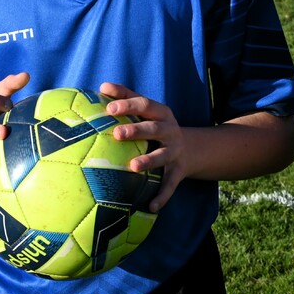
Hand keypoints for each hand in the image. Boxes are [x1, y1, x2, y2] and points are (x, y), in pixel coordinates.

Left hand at [101, 83, 177, 213]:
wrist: (191, 149)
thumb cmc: (156, 125)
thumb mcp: (148, 110)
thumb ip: (126, 97)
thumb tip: (102, 86)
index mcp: (161, 113)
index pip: (145, 105)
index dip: (128, 105)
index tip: (110, 108)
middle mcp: (170, 131)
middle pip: (154, 128)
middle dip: (137, 130)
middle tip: (117, 133)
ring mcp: (175, 152)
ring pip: (163, 156)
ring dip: (149, 160)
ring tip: (134, 166)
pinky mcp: (178, 172)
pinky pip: (170, 185)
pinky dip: (162, 196)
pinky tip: (151, 207)